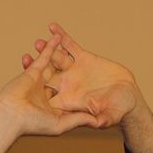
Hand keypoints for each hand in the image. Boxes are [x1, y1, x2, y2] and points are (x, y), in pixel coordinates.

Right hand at [0, 34, 97, 152]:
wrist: (9, 116)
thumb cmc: (32, 124)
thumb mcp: (61, 124)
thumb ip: (78, 120)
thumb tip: (96, 122)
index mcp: (56, 106)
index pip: (74, 98)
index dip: (86, 94)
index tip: (100, 90)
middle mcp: (50, 93)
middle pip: (66, 79)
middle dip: (77, 73)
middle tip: (89, 66)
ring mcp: (41, 82)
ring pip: (55, 65)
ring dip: (62, 54)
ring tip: (70, 46)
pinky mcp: (33, 72)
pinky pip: (45, 57)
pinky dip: (51, 47)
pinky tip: (58, 37)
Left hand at [22, 23, 141, 128]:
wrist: (126, 94)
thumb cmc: (118, 109)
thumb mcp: (110, 116)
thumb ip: (101, 119)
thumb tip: (95, 124)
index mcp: (69, 100)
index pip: (49, 96)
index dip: (37, 92)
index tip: (26, 85)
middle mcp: (68, 84)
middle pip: (47, 76)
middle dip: (37, 68)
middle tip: (26, 59)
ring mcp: (74, 70)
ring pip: (56, 59)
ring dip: (47, 51)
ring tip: (38, 43)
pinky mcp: (83, 58)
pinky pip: (70, 46)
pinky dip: (62, 37)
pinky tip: (53, 27)